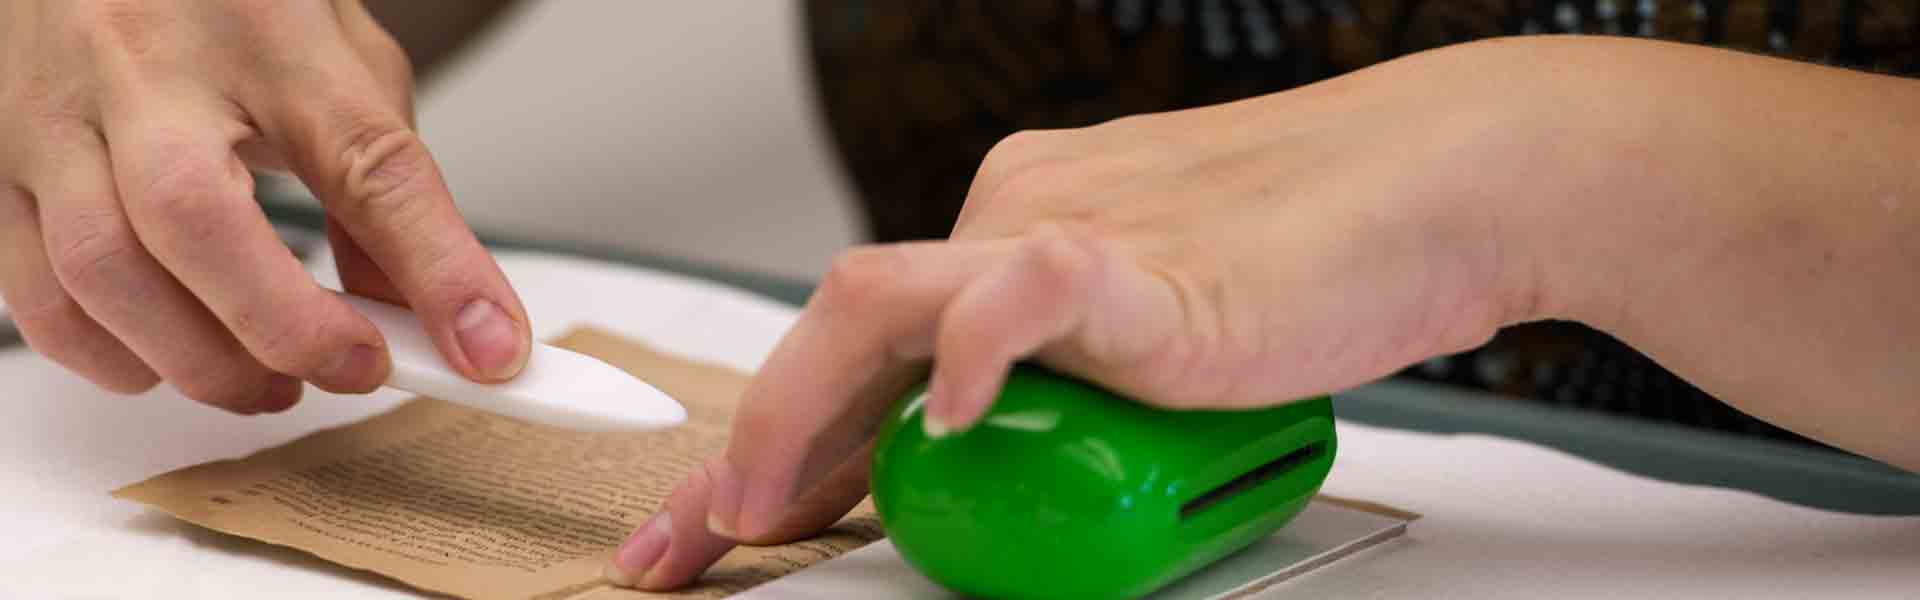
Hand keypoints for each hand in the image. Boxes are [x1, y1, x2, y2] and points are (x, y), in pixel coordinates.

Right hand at [0, 0, 529, 412]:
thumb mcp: (341, 64)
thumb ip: (386, 185)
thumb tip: (431, 314)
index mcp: (263, 32)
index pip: (368, 161)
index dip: (434, 267)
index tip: (484, 345)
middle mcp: (143, 72)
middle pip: (195, 221)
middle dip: (284, 326)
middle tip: (354, 368)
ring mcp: (52, 119)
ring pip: (100, 272)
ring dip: (196, 360)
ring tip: (271, 381)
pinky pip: (33, 295)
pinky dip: (108, 355)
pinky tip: (168, 360)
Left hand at [605, 39, 1575, 588]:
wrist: (1445, 186)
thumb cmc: (1330, 257)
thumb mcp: (1169, 338)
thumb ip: (1088, 386)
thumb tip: (1037, 472)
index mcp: (1018, 229)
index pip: (869, 341)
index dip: (789, 433)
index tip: (733, 514)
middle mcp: (1016, 217)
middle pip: (840, 325)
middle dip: (748, 440)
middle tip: (692, 539)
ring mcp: (1063, 231)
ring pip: (874, 303)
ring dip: (794, 417)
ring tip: (764, 511)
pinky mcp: (1130, 259)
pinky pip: (1011, 296)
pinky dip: (967, 361)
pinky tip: (951, 425)